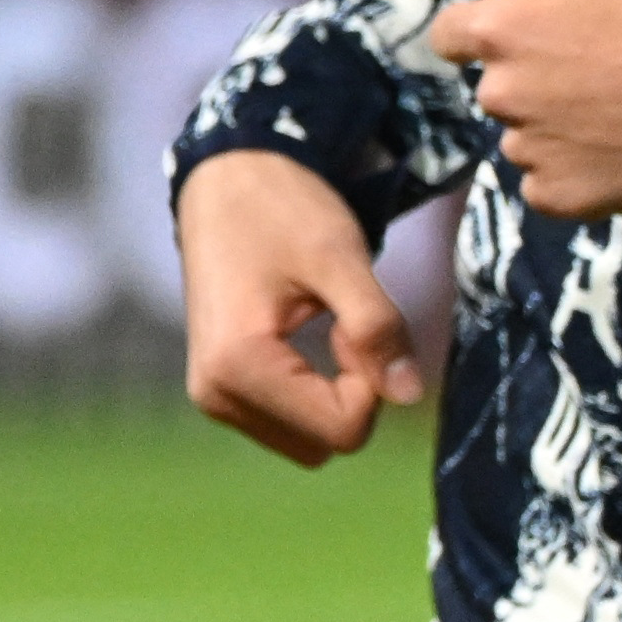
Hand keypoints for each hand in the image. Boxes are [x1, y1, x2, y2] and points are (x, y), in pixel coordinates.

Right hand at [178, 147, 421, 466]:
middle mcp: (215, 396)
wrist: (225, 177)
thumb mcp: (340, 257)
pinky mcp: (219, 390)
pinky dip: (309, 392)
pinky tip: (301, 337)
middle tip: (340, 321)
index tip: (354, 320)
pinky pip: (286, 422)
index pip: (340, 430)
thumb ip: (377, 326)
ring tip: (319, 323)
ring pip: (307, 440)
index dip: (370, 380)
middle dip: (352, 393)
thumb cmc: (281, 208)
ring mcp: (212, 397)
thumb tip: (409, 396)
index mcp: (238, 368)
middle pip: (323, 444)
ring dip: (331, 394)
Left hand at [428, 0, 621, 219]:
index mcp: (500, 31)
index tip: (539, 28)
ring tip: (609, 108)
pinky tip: (611, 148)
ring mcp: (528, 151)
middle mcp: (499, 95)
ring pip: (519, 134)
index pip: (450, 35)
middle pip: (491, 85)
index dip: (492, 27)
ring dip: (547, 124)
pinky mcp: (558, 196)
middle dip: (526, 75)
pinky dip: (569, 169)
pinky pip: (543, 181)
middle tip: (592, 65)